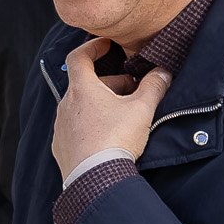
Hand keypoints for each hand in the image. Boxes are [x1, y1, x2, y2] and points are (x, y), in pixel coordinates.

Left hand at [52, 36, 169, 180]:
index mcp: (81, 90)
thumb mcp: (141, 109)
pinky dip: (90, 125)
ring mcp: (61, 127)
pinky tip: (107, 137)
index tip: (105, 44)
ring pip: (81, 107)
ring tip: (123, 116)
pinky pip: (76, 128)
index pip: (78, 57)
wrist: (95, 179)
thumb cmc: (116, 139)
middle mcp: (66, 105)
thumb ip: (154, 86)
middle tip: (133, 92)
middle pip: (87, 85)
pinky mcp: (61, 146)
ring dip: (100, 106)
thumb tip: (163, 73)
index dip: (92, 47)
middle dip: (110, 85)